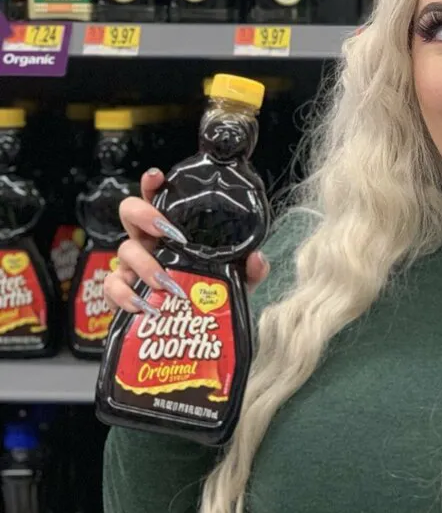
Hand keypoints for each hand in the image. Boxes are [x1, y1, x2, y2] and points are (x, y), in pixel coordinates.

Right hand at [103, 167, 269, 315]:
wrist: (195, 335)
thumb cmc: (208, 299)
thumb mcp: (234, 283)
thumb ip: (248, 270)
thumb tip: (256, 258)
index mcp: (171, 233)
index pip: (158, 199)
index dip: (152, 185)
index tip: (157, 177)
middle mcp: (148, 243)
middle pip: (129, 213)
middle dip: (144, 216)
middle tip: (168, 232)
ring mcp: (131, 266)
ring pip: (124, 251)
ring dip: (146, 265)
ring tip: (168, 283)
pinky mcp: (122, 293)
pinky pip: (113, 287)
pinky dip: (126, 296)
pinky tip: (146, 306)